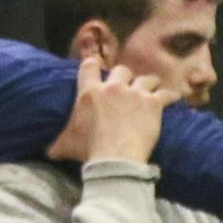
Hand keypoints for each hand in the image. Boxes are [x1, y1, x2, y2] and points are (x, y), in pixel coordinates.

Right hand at [44, 59, 169, 165]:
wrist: (115, 157)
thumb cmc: (90, 150)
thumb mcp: (67, 144)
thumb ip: (58, 144)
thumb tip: (47, 152)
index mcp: (89, 92)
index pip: (90, 66)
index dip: (95, 64)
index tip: (99, 66)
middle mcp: (112, 87)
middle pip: (122, 70)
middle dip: (126, 76)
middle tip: (129, 86)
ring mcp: (134, 93)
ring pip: (145, 78)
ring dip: (149, 83)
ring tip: (153, 89)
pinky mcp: (152, 103)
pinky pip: (166, 94)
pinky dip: (171, 96)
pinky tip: (175, 97)